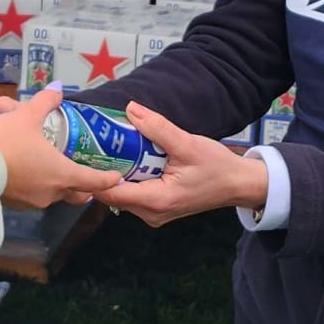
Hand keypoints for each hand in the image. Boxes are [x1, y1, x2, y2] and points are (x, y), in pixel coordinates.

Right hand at [0, 87, 105, 209]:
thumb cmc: (7, 142)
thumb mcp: (26, 116)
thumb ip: (44, 102)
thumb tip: (57, 89)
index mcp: (62, 173)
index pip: (94, 181)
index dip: (107, 179)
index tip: (116, 177)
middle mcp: (51, 192)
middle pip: (75, 193)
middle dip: (81, 185)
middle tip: (83, 174)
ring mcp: (32, 201)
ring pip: (51, 192)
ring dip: (51, 178)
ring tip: (42, 158)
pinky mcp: (14, 203)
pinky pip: (31, 193)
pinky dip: (32, 181)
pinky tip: (22, 165)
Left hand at [99, 102, 266, 227]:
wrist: (237, 184)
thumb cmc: (217, 168)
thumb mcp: (188, 144)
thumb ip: (158, 128)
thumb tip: (131, 110)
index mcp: (157, 201)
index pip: (111, 192)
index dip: (95, 173)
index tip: (86, 152)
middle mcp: (151, 213)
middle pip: (112, 194)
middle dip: (103, 170)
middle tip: (96, 144)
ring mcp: (153, 214)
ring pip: (120, 195)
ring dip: (115, 173)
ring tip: (111, 148)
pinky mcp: (156, 209)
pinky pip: (132, 194)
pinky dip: (128, 177)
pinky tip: (129, 159)